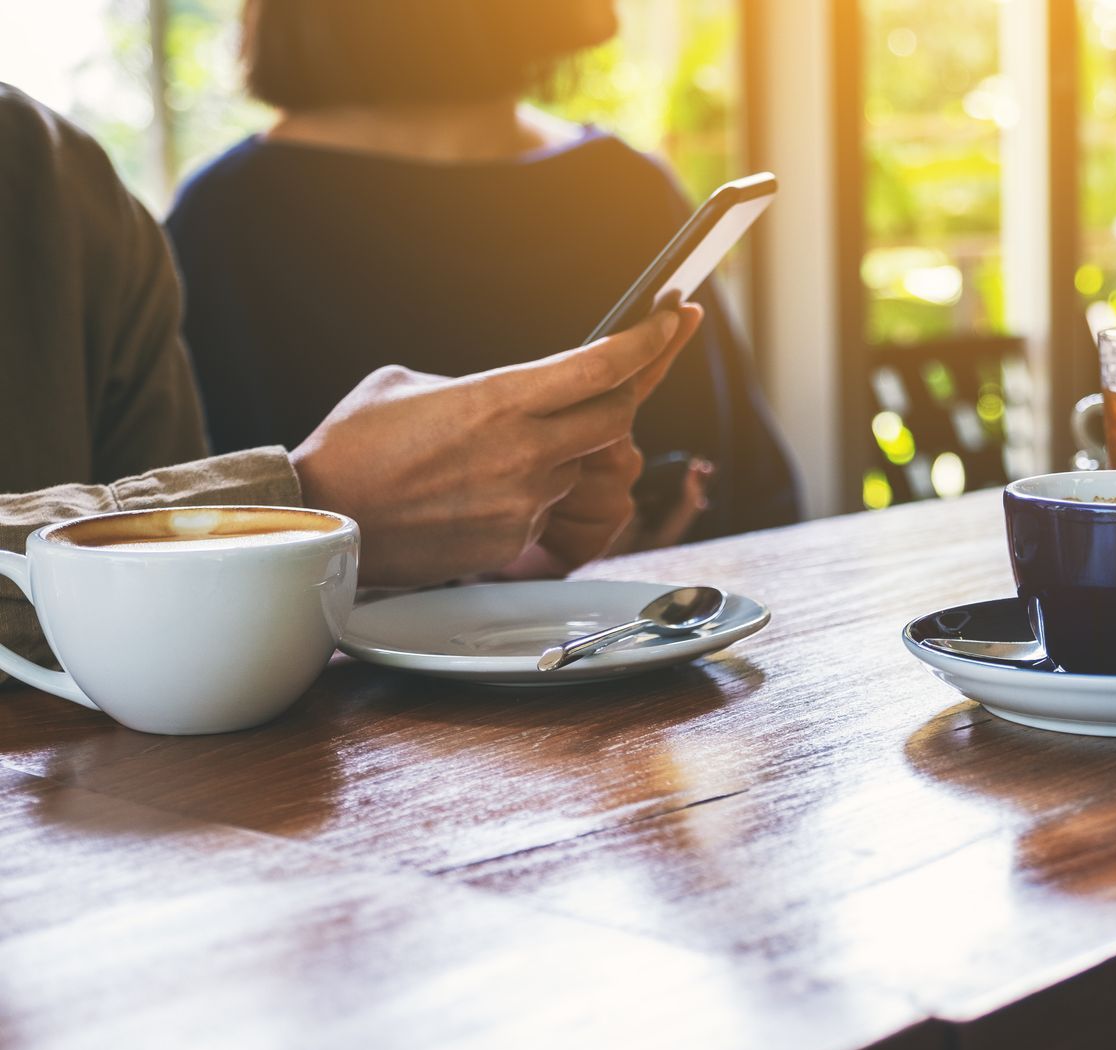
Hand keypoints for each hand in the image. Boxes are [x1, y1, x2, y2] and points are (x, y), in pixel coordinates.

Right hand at [291, 306, 702, 584]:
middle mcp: (524, 450)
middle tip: (619, 379)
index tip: (675, 318)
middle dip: (625, 395)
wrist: (318, 519)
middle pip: (618, 418)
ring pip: (580, 468)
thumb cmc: (354, 445)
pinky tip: (472, 490)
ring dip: (561, 453)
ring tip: (496, 450)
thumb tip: (509, 396)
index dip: (650, 341)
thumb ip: (479, 386)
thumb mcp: (408, 384)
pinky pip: (546, 511)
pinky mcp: (513, 542)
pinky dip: (527, 496)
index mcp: (501, 397)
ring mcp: (523, 500)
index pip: (603, 366)